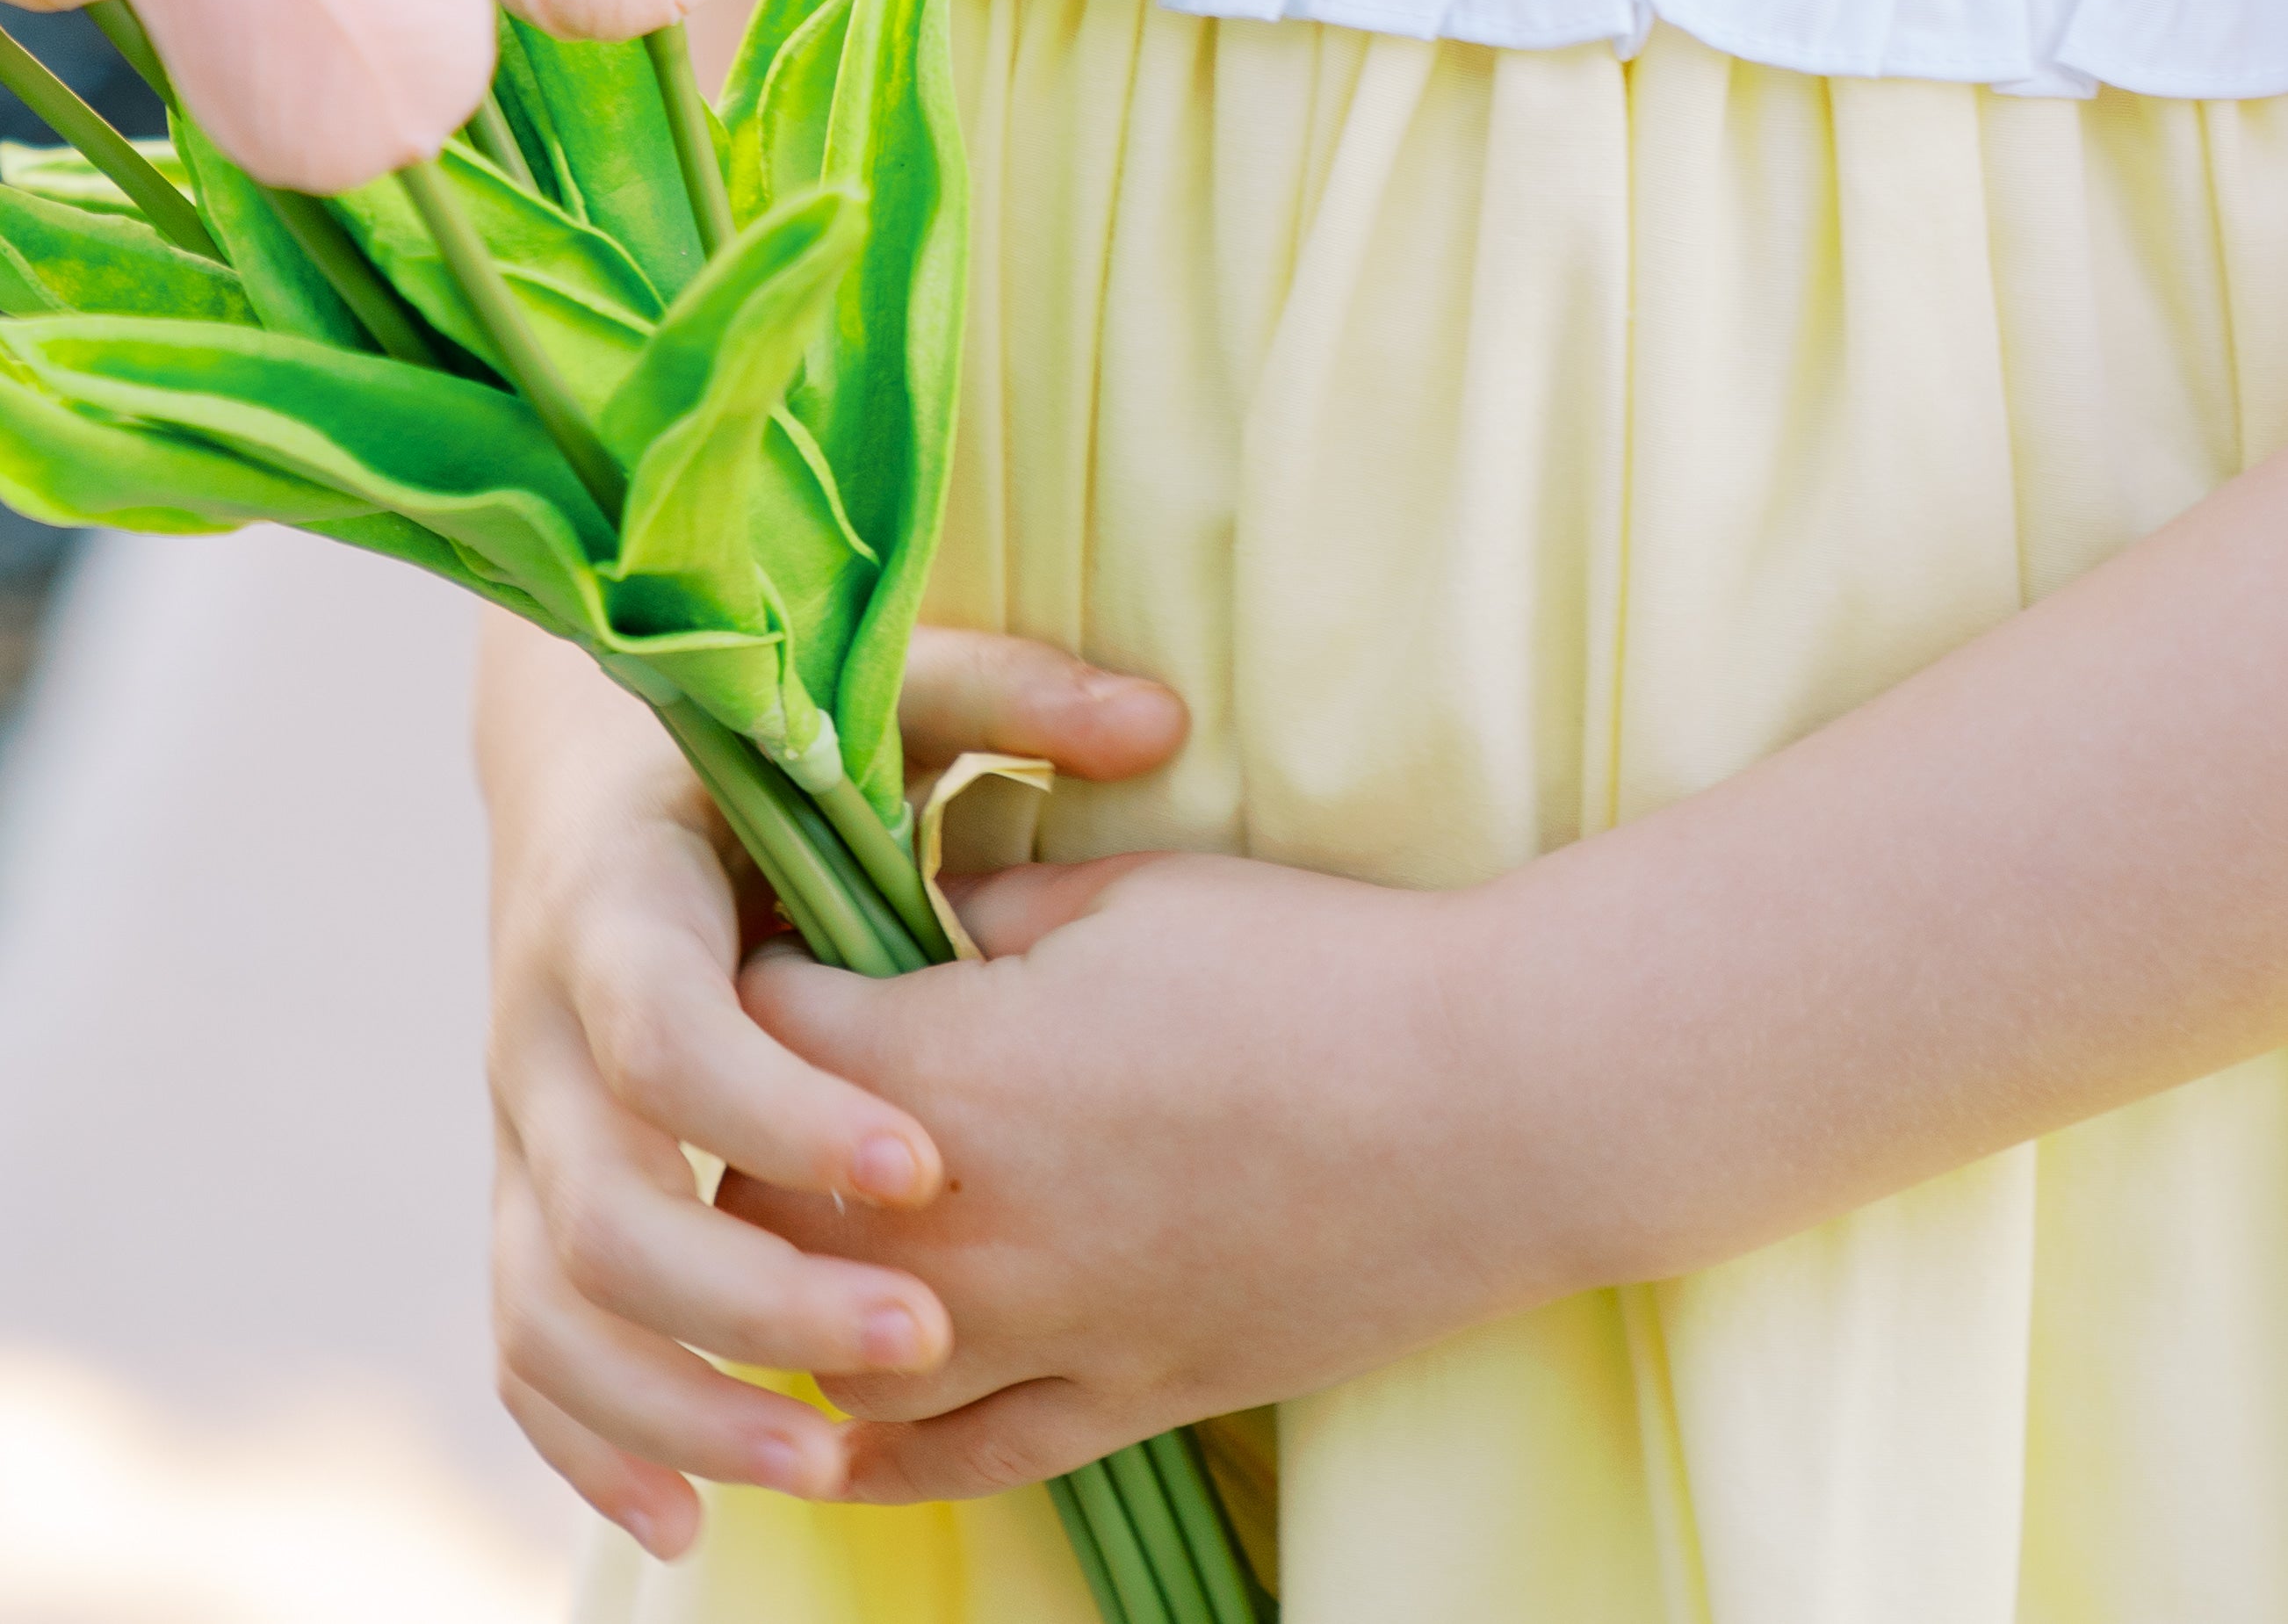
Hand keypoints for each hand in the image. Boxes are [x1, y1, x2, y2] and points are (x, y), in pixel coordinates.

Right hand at [476, 616, 1186, 1558]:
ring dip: (676, 1404)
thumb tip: (1157, 721)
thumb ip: (1003, 699)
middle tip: (925, 1335)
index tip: (924, 1165)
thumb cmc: (758, 743)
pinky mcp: (525, 1202)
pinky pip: (525, 1351)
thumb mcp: (867, 695)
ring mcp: (520, 1133)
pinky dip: (592, 1446)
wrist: (590, 765)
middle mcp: (540, 1028)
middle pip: (607, 1205)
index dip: (783, 1110)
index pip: (668, 1030)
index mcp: (617, 899)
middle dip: (756, 1294)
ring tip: (824, 1469)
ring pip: (551, 1308)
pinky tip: (695, 1524)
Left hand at [730, 850, 1496, 1502]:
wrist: (1487, 1103)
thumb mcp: (1124, 893)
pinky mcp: (1124, 1400)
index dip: (755, 975)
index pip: (756, 1029)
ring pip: (836, 1352)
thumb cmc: (1308, 968)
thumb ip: (986, 910)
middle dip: (756, 1141)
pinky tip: (851, 1424)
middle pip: (760, 1207)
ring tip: (822, 1234)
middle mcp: (963, 1220)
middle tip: (796, 1083)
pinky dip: (887, 1448)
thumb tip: (909, 911)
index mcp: (947, 1065)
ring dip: (805, 1294)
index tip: (779, 947)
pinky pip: (960, 1460)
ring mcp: (1044, 1330)